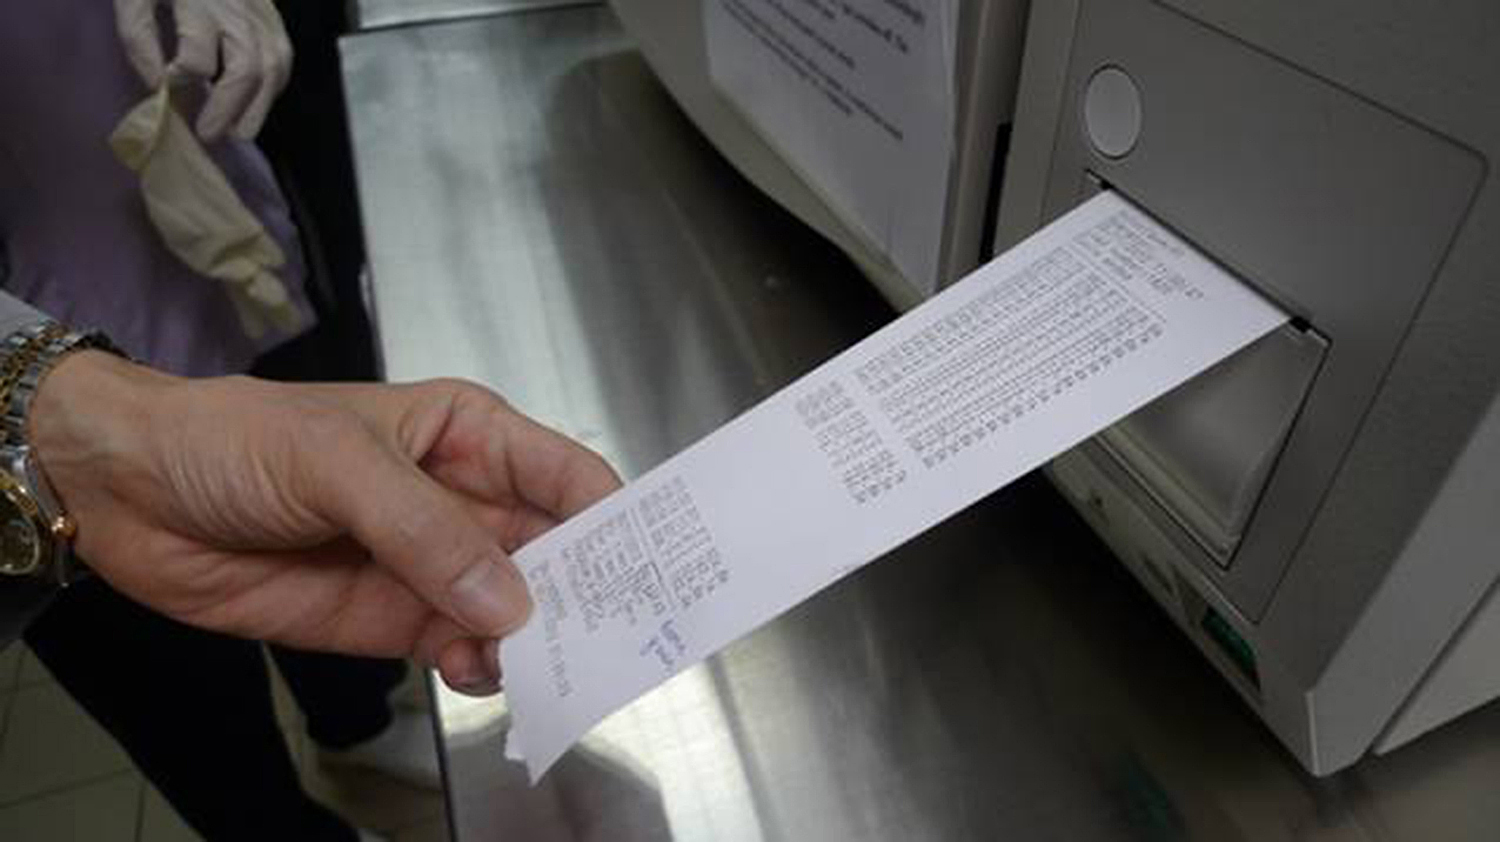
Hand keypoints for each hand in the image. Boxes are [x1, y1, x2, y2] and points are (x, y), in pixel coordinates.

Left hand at [29, 352, 620, 694]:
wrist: (129, 492)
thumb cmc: (234, 438)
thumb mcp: (337, 460)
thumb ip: (424, 530)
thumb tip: (509, 601)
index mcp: (470, 437)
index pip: (569, 478)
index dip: (617, 520)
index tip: (651, 570)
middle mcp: (464, 503)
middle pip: (555, 553)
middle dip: (586, 594)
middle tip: (611, 640)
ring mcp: (430, 566)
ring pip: (513, 611)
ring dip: (535, 642)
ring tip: (542, 668)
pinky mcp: (391, 619)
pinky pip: (461, 649)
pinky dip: (482, 669)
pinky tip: (480, 674)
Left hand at [113, 0, 292, 139]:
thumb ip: (138, 36)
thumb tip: (156, 85)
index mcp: (199, 2)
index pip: (198, 55)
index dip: (182, 78)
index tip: (167, 87)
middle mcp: (238, 12)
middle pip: (248, 69)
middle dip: (229, 109)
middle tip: (209, 133)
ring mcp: (262, 15)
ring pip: (274, 69)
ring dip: (258, 108)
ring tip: (239, 131)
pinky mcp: (274, 19)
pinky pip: (283, 60)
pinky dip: (272, 89)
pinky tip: (255, 103)